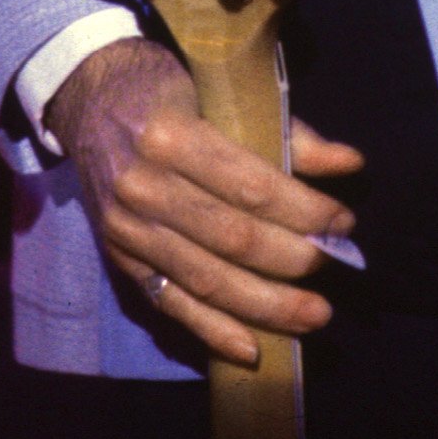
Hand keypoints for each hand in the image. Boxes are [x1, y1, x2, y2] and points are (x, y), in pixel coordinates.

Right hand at [46, 38, 363, 368]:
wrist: (88, 100)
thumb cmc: (166, 90)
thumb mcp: (220, 94)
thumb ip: (284, 132)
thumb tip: (349, 164)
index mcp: (169, 136)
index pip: (250, 188)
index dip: (304, 211)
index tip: (343, 222)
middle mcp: (142, 187)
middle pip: (232, 238)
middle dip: (292, 258)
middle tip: (333, 264)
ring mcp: (126, 230)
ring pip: (206, 279)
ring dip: (267, 305)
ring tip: (314, 316)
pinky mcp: (120, 259)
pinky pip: (170, 304)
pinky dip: (213, 331)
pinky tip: (253, 348)